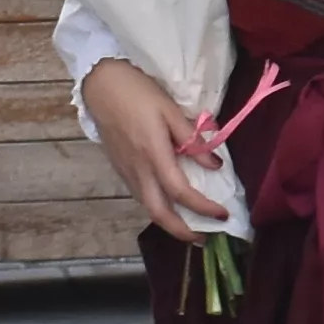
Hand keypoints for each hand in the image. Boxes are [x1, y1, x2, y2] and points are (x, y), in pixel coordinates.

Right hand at [84, 58, 229, 244]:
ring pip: (147, 207)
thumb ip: (192, 138)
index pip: (180, 192)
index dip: (203, 208)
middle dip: (182, 232)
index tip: (222, 214)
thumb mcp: (170, 109)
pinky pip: (141, 195)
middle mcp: (138, 169)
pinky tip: (170, 202)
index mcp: (153, 154)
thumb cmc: (138, 93)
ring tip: (191, 225)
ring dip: (169, 222)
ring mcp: (126, 171)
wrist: (101, 85)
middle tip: (204, 237)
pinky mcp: (120, 168)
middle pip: (158, 213)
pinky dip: (157, 206)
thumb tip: (215, 164)